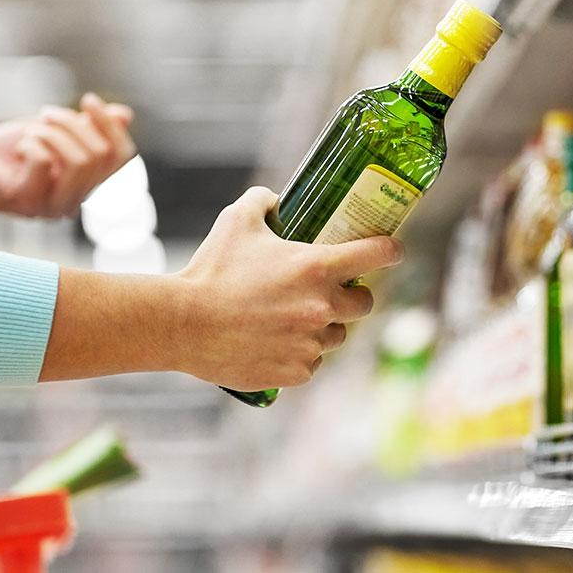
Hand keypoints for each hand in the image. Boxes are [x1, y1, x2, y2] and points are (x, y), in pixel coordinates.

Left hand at [0, 93, 134, 228]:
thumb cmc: (12, 149)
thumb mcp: (56, 131)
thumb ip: (89, 127)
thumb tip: (126, 115)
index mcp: (88, 185)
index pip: (123, 157)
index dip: (110, 124)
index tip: (87, 99)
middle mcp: (76, 202)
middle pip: (100, 155)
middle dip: (73, 123)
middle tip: (45, 113)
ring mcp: (53, 207)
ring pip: (79, 161)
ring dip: (52, 132)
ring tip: (31, 130)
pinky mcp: (27, 202)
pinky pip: (44, 161)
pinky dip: (31, 142)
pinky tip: (19, 147)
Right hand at [174, 187, 404, 390]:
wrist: (182, 323)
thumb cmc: (210, 269)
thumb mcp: (237, 221)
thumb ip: (263, 202)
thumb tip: (276, 199)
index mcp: (316, 267)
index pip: (378, 254)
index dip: (390, 250)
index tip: (390, 250)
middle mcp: (322, 307)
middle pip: (364, 303)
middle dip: (353, 295)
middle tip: (331, 291)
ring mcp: (310, 343)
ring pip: (336, 336)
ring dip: (324, 327)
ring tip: (293, 319)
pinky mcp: (295, 372)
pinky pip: (312, 363)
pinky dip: (300, 355)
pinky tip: (277, 343)